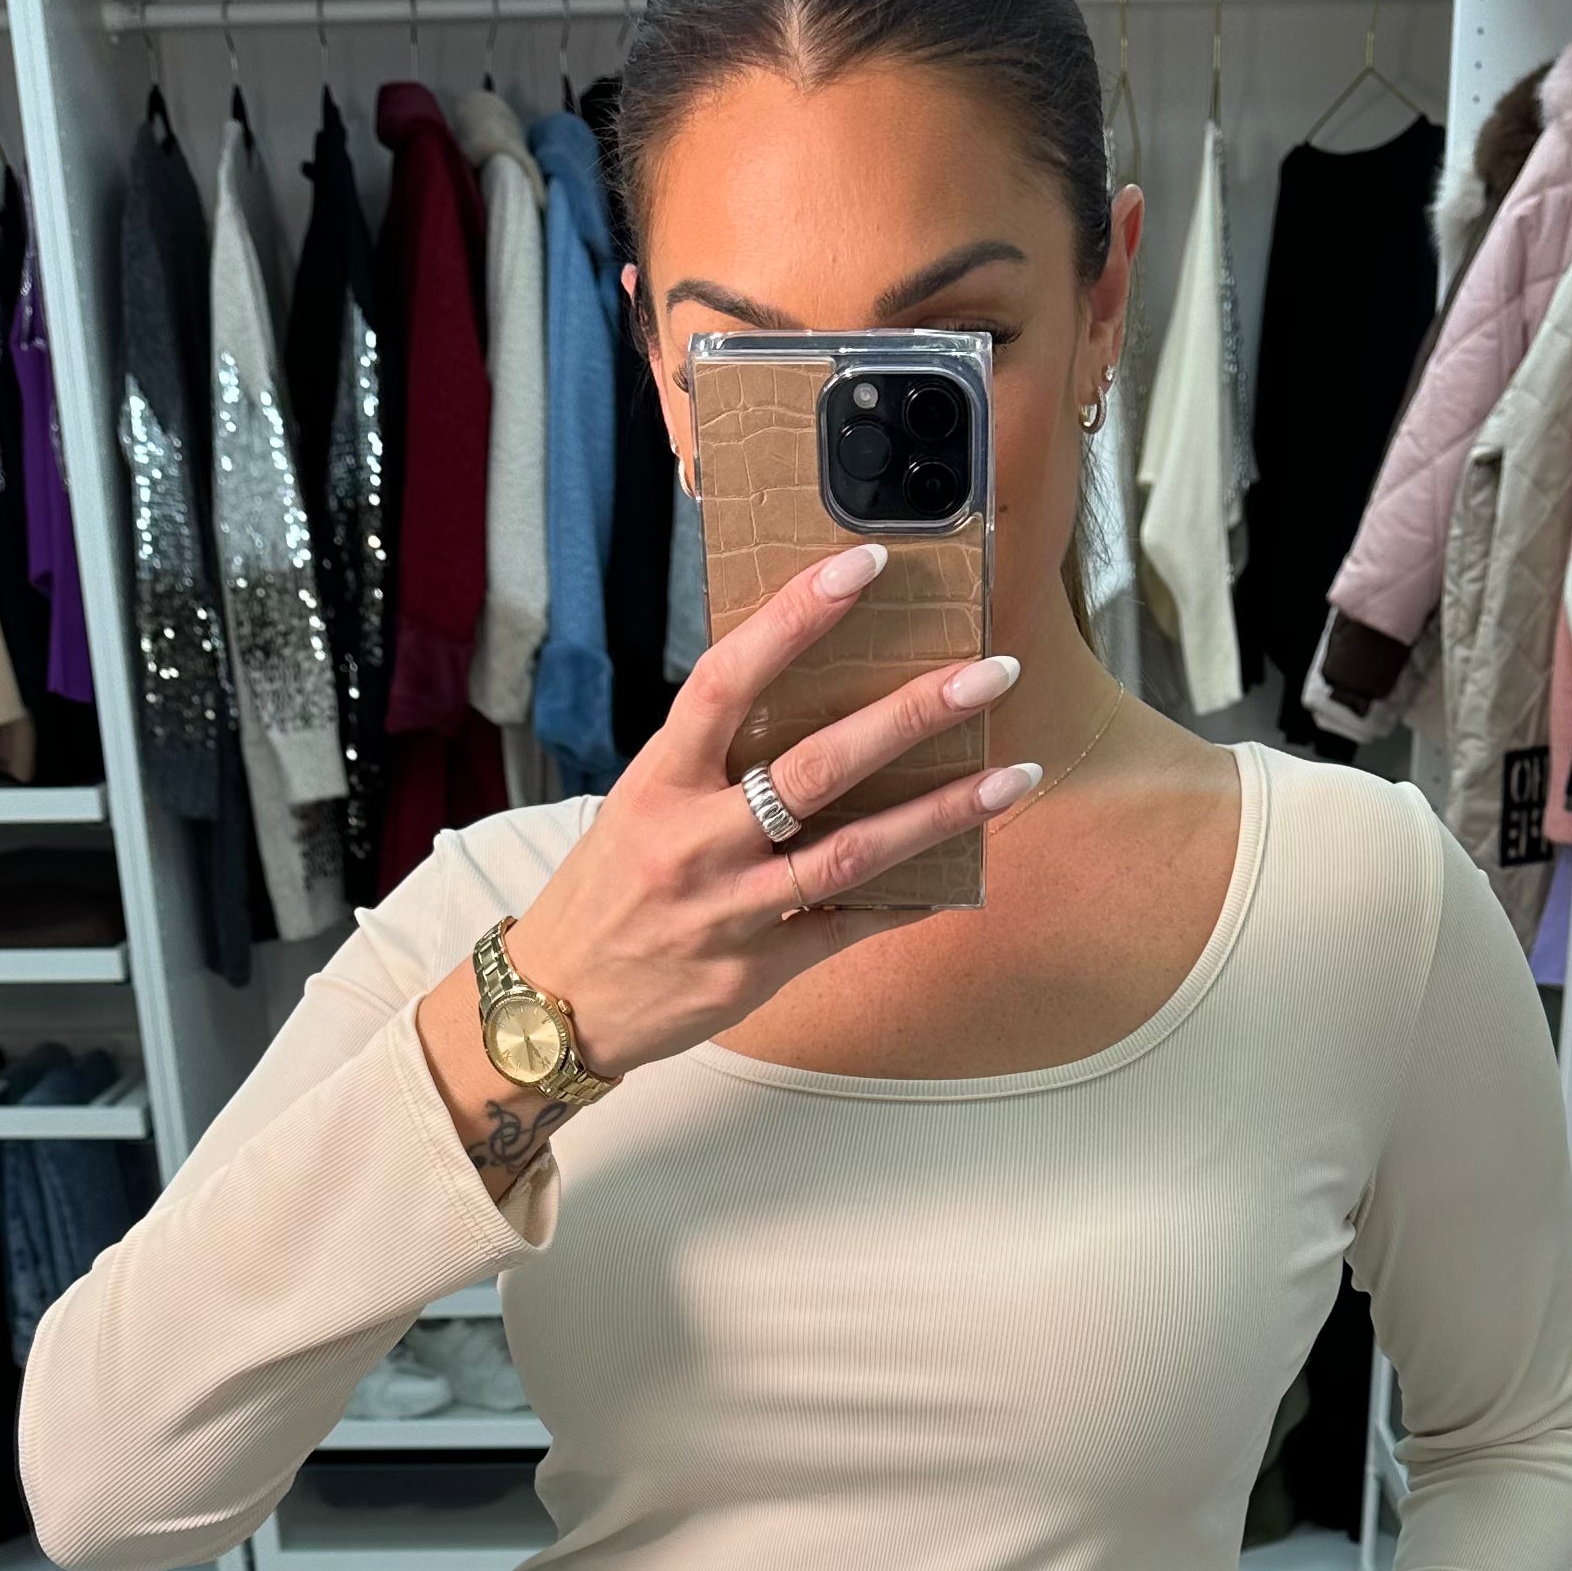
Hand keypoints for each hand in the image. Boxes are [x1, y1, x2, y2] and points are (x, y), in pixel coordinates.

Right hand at [415, 543, 1038, 1140]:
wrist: (559, 1005)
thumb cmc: (609, 891)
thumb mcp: (641, 806)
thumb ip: (712, 759)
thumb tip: (807, 697)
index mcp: (659, 782)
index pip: (729, 679)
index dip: (796, 617)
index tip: (865, 566)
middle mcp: (695, 841)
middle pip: (816, 764)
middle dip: (912, 715)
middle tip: (990, 674)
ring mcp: (730, 909)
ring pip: (852, 851)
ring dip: (940, 812)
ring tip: (1011, 777)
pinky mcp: (756, 970)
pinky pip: (848, 925)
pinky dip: (908, 899)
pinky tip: (962, 874)